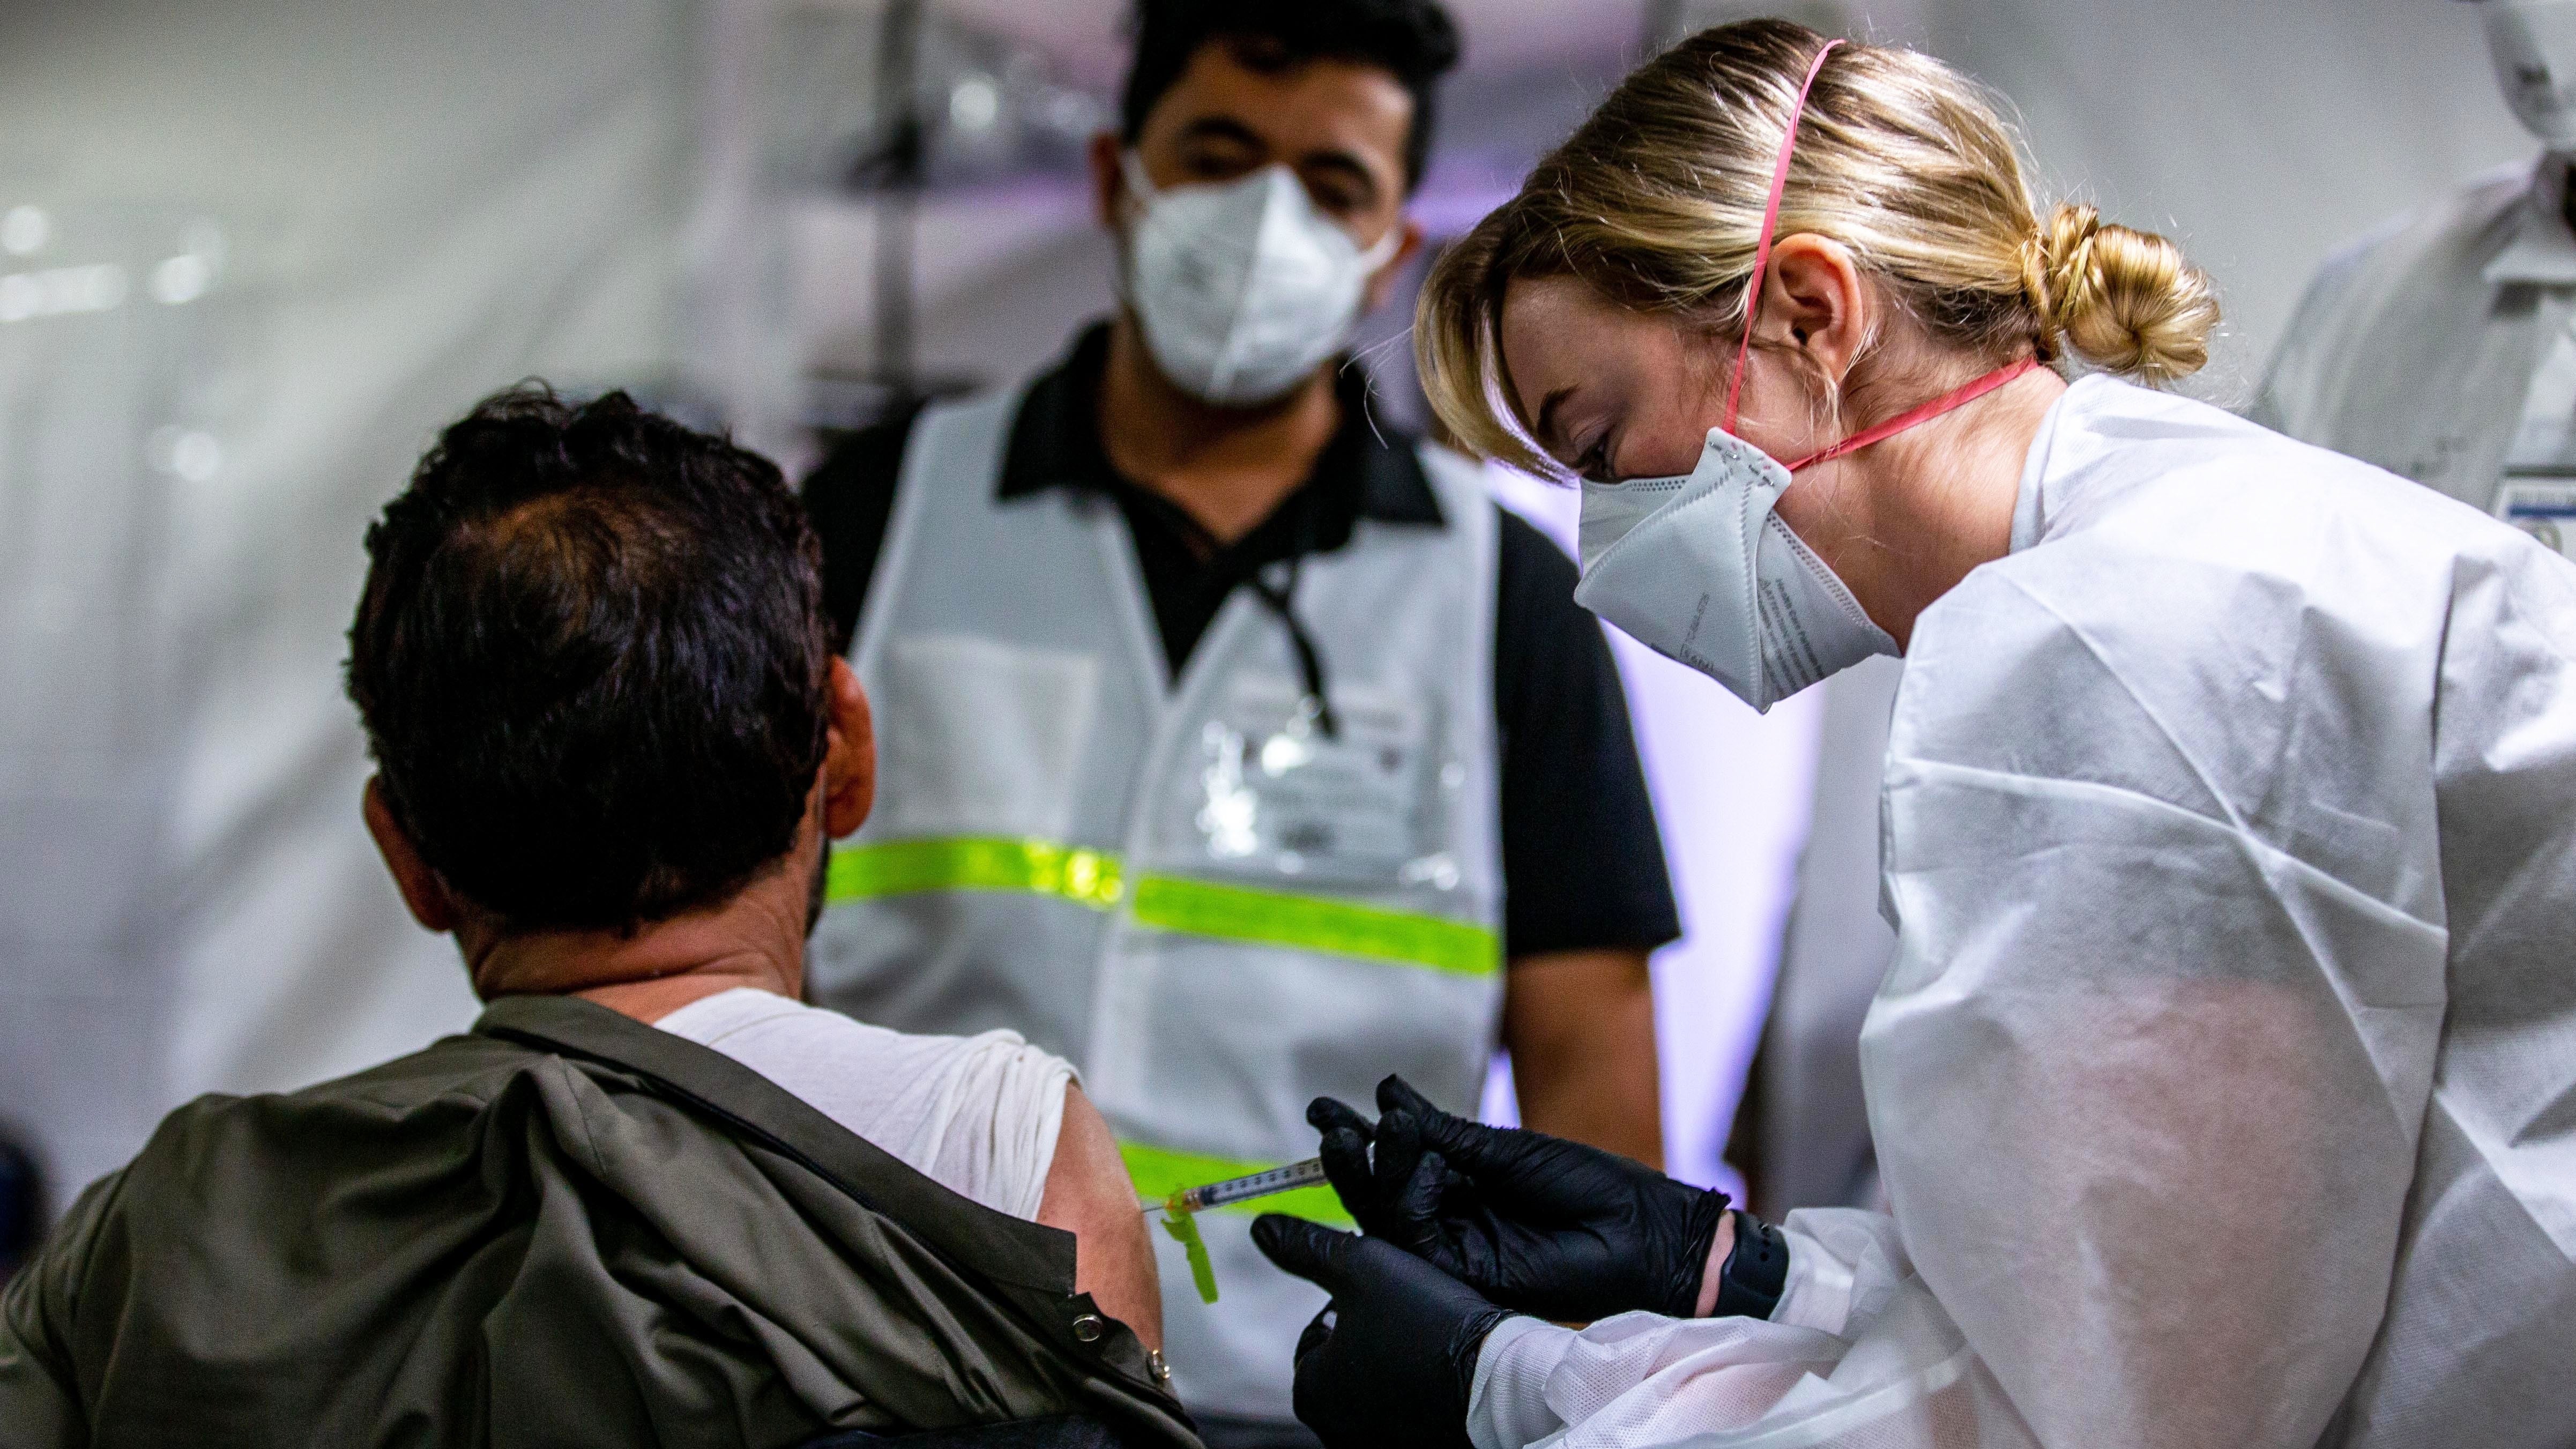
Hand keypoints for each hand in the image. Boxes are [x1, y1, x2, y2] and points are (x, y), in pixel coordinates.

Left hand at [1251, 1214, 1514, 1448]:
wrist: (1500, 1384)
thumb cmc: (1429, 1326)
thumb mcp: (1363, 1268)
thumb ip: (1309, 1248)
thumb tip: (1264, 1229)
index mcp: (1310, 1390)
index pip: (1314, 1338)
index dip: (1348, 1308)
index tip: (1385, 1298)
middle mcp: (1333, 1429)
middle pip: (1344, 1368)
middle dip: (1370, 1341)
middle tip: (1411, 1319)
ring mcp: (1374, 1445)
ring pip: (1376, 1392)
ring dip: (1394, 1368)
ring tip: (1430, 1345)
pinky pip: (1406, 1416)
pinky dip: (1418, 1395)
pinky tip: (1442, 1374)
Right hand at [1310, 1074, 1728, 1322]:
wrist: (1641, 1231)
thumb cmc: (1590, 1185)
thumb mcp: (1506, 1149)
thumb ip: (1443, 1132)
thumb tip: (1387, 1094)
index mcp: (1462, 1183)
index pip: (1397, 1162)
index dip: (1361, 1136)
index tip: (1324, 1109)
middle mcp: (1451, 1217)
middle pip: (1381, 1193)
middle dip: (1351, 1159)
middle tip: (1330, 1126)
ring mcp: (1456, 1247)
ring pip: (1389, 1217)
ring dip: (1369, 1173)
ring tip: (1353, 1135)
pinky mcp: (1463, 1273)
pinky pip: (1417, 1237)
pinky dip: (1405, 1196)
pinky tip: (1410, 1159)